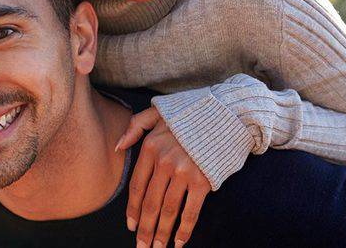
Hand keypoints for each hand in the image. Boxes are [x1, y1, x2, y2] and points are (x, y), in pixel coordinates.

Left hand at [116, 108, 210, 247]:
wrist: (228, 112)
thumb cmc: (192, 112)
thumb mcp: (158, 111)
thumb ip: (135, 126)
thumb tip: (117, 147)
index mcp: (152, 146)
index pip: (137, 185)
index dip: (133, 209)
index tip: (131, 226)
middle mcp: (165, 161)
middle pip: (150, 203)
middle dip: (145, 229)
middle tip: (141, 247)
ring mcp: (184, 172)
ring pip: (168, 210)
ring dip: (161, 233)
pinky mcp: (203, 180)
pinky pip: (191, 211)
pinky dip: (185, 230)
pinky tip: (179, 242)